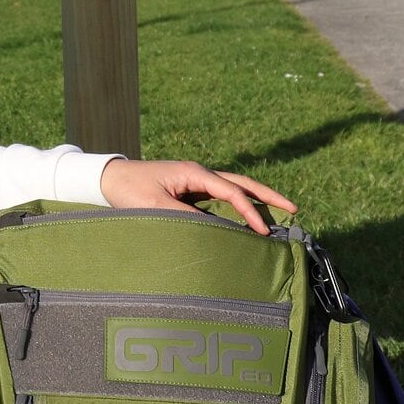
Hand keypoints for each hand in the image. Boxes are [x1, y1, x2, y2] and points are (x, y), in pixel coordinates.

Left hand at [99, 158, 295, 235]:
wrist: (109, 179)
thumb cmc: (130, 190)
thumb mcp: (155, 205)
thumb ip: (184, 217)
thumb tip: (213, 230)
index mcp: (194, 173)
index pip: (232, 191)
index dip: (250, 211)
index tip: (263, 230)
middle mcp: (199, 174)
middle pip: (242, 183)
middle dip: (268, 196)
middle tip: (294, 208)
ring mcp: (196, 181)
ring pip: (233, 189)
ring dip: (256, 201)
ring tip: (279, 213)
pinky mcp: (190, 190)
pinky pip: (220, 199)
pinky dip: (237, 207)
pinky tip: (246, 219)